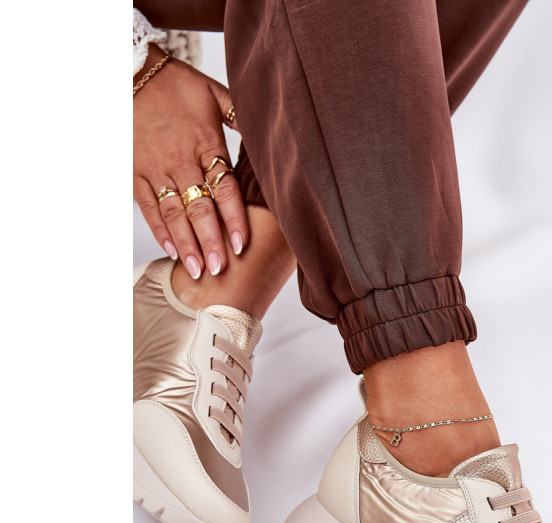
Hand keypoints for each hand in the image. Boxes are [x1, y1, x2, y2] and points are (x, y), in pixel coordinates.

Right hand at [133, 47, 247, 277]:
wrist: (129, 70)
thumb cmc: (177, 84)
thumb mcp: (215, 94)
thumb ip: (241, 117)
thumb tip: (269, 135)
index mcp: (205, 143)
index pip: (223, 188)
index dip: (233, 218)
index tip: (241, 245)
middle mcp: (180, 160)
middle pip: (199, 208)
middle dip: (210, 241)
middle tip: (220, 270)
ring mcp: (155, 168)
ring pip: (173, 213)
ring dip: (186, 244)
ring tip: (198, 271)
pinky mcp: (134, 172)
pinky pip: (148, 206)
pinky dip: (160, 230)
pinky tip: (172, 251)